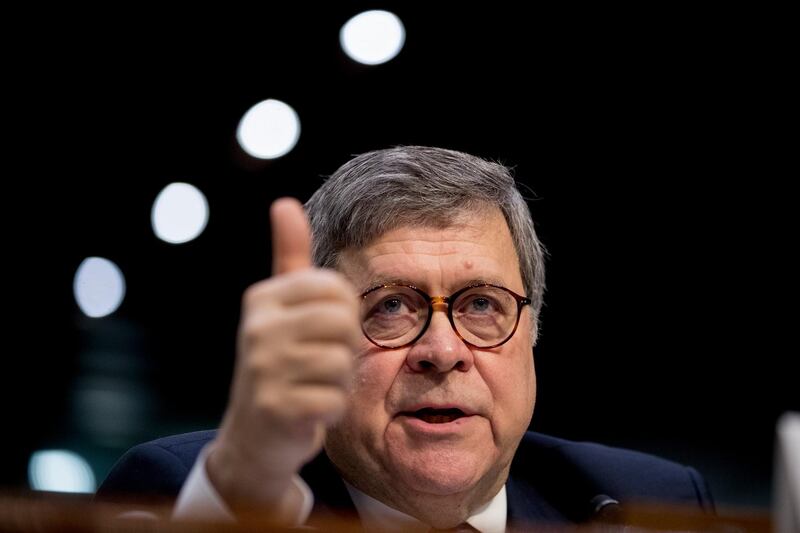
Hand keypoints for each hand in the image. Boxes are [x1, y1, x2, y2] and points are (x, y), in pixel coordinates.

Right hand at [207, 197, 359, 517]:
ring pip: (342, 362)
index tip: (321, 333)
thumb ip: (288, 257)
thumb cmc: (278, 366)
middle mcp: (258, 328)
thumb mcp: (279, 309)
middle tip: (320, 363)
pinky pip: (335, 400)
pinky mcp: (276, 408)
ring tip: (312, 386)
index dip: (344, 314)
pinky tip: (308, 410)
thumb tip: (284, 203)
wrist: (253, 438)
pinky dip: (330, 410)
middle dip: (344, 348)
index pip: (337, 288)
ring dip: (338, 381)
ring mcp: (264, 369)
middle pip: (344, 322)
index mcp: (263, 299)